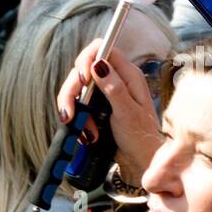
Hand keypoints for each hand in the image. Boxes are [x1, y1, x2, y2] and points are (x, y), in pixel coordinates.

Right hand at [57, 39, 162, 181]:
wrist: (141, 162)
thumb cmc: (142, 138)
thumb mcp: (128, 113)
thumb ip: (114, 88)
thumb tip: (99, 63)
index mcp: (128, 75)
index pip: (102, 49)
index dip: (87, 58)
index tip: (82, 79)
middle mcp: (114, 79)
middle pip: (82, 69)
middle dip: (72, 90)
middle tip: (70, 112)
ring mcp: (104, 92)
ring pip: (77, 87)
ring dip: (74, 107)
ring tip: (84, 129)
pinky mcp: (96, 106)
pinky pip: (78, 104)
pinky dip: (77, 118)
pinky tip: (86, 133)